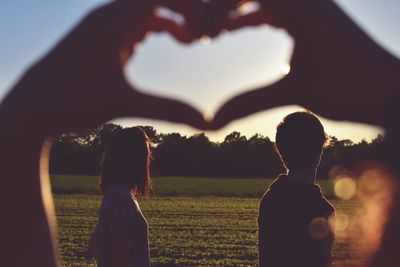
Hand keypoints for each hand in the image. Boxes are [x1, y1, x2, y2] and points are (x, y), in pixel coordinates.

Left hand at [3, 0, 209, 135]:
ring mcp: (103, 27)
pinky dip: (155, 28)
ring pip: (145, 10)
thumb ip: (166, 109)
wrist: (30, 108)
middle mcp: (107, 16)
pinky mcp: (100, 40)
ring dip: (171, 20)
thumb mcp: (123, 104)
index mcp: (113, 20)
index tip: (206, 36)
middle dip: (185, 13)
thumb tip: (206, 122)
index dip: (191, 9)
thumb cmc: (70, 102)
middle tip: (203, 38)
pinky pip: (134, 22)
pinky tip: (164, 42)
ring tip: (189, 42)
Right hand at [211, 0, 399, 128]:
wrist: (391, 91)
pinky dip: (254, 14)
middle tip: (206, 31)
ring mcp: (312, 5)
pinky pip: (275, 5)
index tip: (204, 35)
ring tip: (216, 31)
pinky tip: (239, 28)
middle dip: (225, 7)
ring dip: (238, 9)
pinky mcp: (314, 15)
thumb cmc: (349, 89)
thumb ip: (248, 103)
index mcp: (301, 6)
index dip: (218, 8)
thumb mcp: (294, 93)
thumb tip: (211, 123)